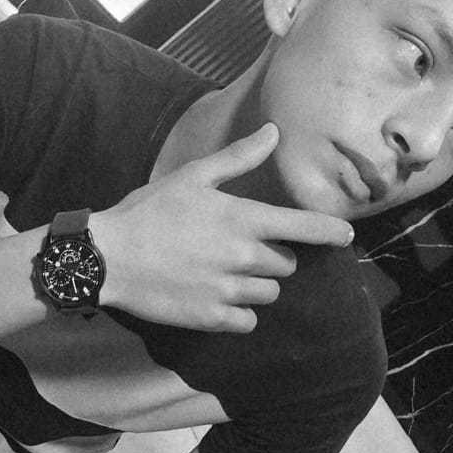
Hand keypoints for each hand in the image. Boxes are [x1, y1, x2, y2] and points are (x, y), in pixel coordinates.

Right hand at [90, 124, 352, 332]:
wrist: (107, 257)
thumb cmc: (148, 212)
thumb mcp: (192, 176)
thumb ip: (238, 158)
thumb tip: (273, 132)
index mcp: (243, 219)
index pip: (306, 227)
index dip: (332, 231)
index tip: (345, 235)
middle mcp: (244, 257)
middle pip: (287, 264)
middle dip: (273, 257)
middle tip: (241, 249)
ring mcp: (229, 290)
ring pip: (269, 293)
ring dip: (257, 285)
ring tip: (226, 273)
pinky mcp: (212, 317)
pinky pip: (247, 320)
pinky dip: (239, 312)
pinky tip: (218, 298)